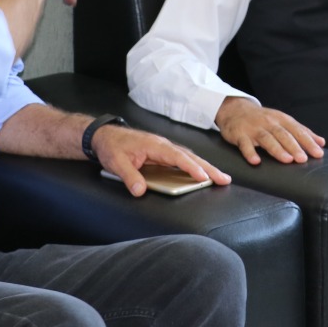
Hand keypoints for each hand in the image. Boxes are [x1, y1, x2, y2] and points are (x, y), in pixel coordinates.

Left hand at [91, 125, 231, 197]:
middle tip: (224, 179)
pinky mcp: (161, 153)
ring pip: (188, 157)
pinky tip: (201, 175)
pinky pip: (181, 160)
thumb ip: (129, 176)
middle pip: (190, 156)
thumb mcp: (116, 163)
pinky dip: (194, 166)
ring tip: (219, 179)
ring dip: (204, 167)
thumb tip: (140, 191)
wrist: (103, 135)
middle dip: (208, 168)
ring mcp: (163, 149)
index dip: (191, 167)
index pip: (177, 157)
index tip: (204, 177)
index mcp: (154, 145)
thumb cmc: (111, 146)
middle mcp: (162, 145)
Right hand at [214, 97, 325, 164]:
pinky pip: (244, 144)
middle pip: (283, 134)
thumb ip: (302, 132)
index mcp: (281, 119)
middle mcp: (269, 122)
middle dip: (294, 146)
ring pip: (266, 138)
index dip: (308, 142)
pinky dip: (250, 152)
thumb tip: (321, 142)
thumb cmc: (264, 119)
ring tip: (287, 160)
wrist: (235, 109)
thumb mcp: (283, 121)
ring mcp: (253, 128)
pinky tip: (255, 161)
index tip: (318, 153)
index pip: (297, 130)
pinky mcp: (239, 134)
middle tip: (303, 159)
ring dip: (277, 149)